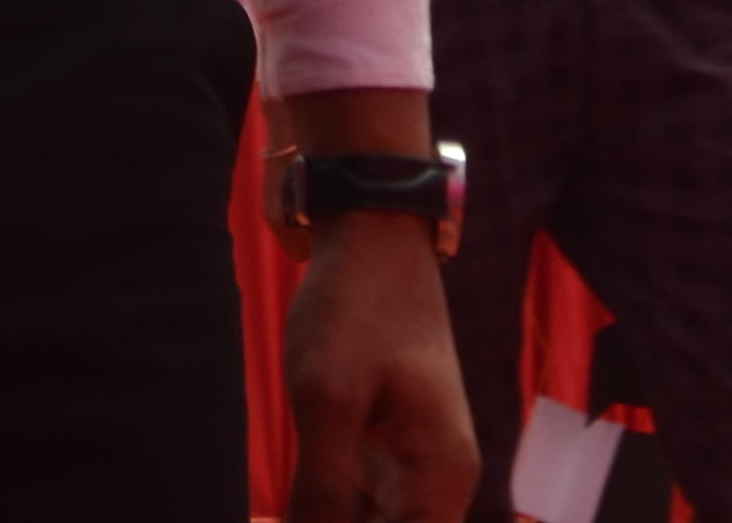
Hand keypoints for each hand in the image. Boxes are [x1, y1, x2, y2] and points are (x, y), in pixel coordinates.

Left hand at [281, 213, 471, 522]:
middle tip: (291, 508)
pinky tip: (291, 504)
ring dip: (327, 520)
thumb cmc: (356, 307)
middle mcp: (438, 484)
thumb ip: (320, 491)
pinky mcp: (385, 453)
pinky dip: (326, 510)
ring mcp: (413, 470)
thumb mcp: (327, 399)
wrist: (371, 237)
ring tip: (289, 504)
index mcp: (443, 478)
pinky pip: (359, 506)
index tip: (305, 522)